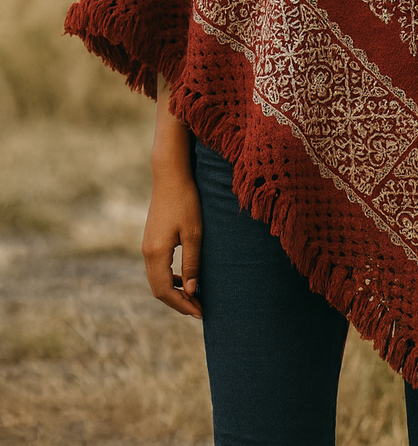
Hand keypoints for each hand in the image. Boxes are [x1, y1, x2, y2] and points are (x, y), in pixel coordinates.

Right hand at [142, 169, 203, 317]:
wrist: (170, 175)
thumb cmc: (186, 201)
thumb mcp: (194, 233)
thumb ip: (192, 263)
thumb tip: (192, 291)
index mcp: (156, 253)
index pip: (165, 291)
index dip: (182, 305)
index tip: (200, 312)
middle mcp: (147, 253)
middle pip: (158, 290)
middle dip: (178, 302)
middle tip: (199, 310)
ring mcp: (147, 246)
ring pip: (157, 280)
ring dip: (174, 291)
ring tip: (195, 298)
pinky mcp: (151, 239)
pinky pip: (158, 268)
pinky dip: (170, 279)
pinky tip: (186, 278)